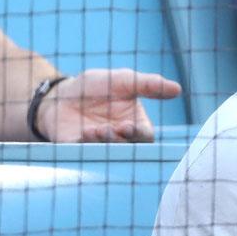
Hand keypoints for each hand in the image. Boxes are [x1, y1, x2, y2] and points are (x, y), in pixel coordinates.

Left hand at [35, 68, 180, 142]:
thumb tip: (178, 89)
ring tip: (93, 131)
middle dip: (119, 141)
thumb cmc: (95, 87)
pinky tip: (82, 134)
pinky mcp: (79, 151)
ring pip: (108, 154)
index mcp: (135, 125)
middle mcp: (120, 141)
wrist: (58, 95)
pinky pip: (85, 155)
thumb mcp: (122, 80)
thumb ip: (148, 85)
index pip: (144, 136)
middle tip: (109, 130)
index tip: (127, 127)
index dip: (138, 134)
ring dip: (102, 144)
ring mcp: (100, 148)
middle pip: (129, 149)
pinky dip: (84, 147)